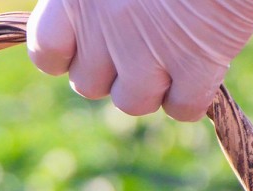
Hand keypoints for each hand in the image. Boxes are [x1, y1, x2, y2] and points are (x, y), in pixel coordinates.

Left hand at [27, 0, 252, 120]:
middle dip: (113, 70)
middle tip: (144, 37)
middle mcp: (104, 29)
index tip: (90, 43)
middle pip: (89, 85)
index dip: (67, 55)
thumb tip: (94, 20)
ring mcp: (147, 52)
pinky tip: (206, 59)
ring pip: (133, 102)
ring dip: (154, 84)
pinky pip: (183, 108)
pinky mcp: (195, 65)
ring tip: (178, 43)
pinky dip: (195, 94)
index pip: (46, 51)